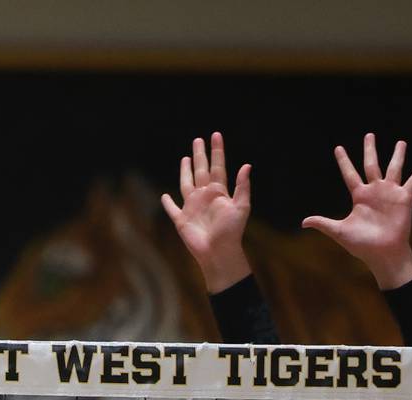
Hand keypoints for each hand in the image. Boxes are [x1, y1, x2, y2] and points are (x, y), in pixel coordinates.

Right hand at [161, 132, 252, 292]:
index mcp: (219, 192)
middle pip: (200, 170)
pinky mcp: (182, 220)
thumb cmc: (232, 231)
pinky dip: (167, 203)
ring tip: (186, 158)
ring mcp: (192, 207)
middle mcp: (204, 196)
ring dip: (185, 171)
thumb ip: (242, 187)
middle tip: (198, 139)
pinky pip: (172, 209)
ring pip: (186, 184)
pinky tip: (164, 196)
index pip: (217, 166)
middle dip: (200, 155)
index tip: (215, 135)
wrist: (218, 251)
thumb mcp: (241, 207)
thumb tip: (246, 165)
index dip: (217, 151)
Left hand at [303, 133, 411, 289]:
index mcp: (359, 196)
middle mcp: (375, 191)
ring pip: (394, 168)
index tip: (338, 148)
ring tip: (401, 142)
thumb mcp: (339, 231)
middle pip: (371, 165)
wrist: (382, 253)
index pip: (349, 174)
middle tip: (369, 135)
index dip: (344, 161)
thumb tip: (303, 222)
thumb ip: (323, 223)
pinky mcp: (405, 198)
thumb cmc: (361, 244)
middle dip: (370, 150)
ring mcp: (390, 193)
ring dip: (397, 155)